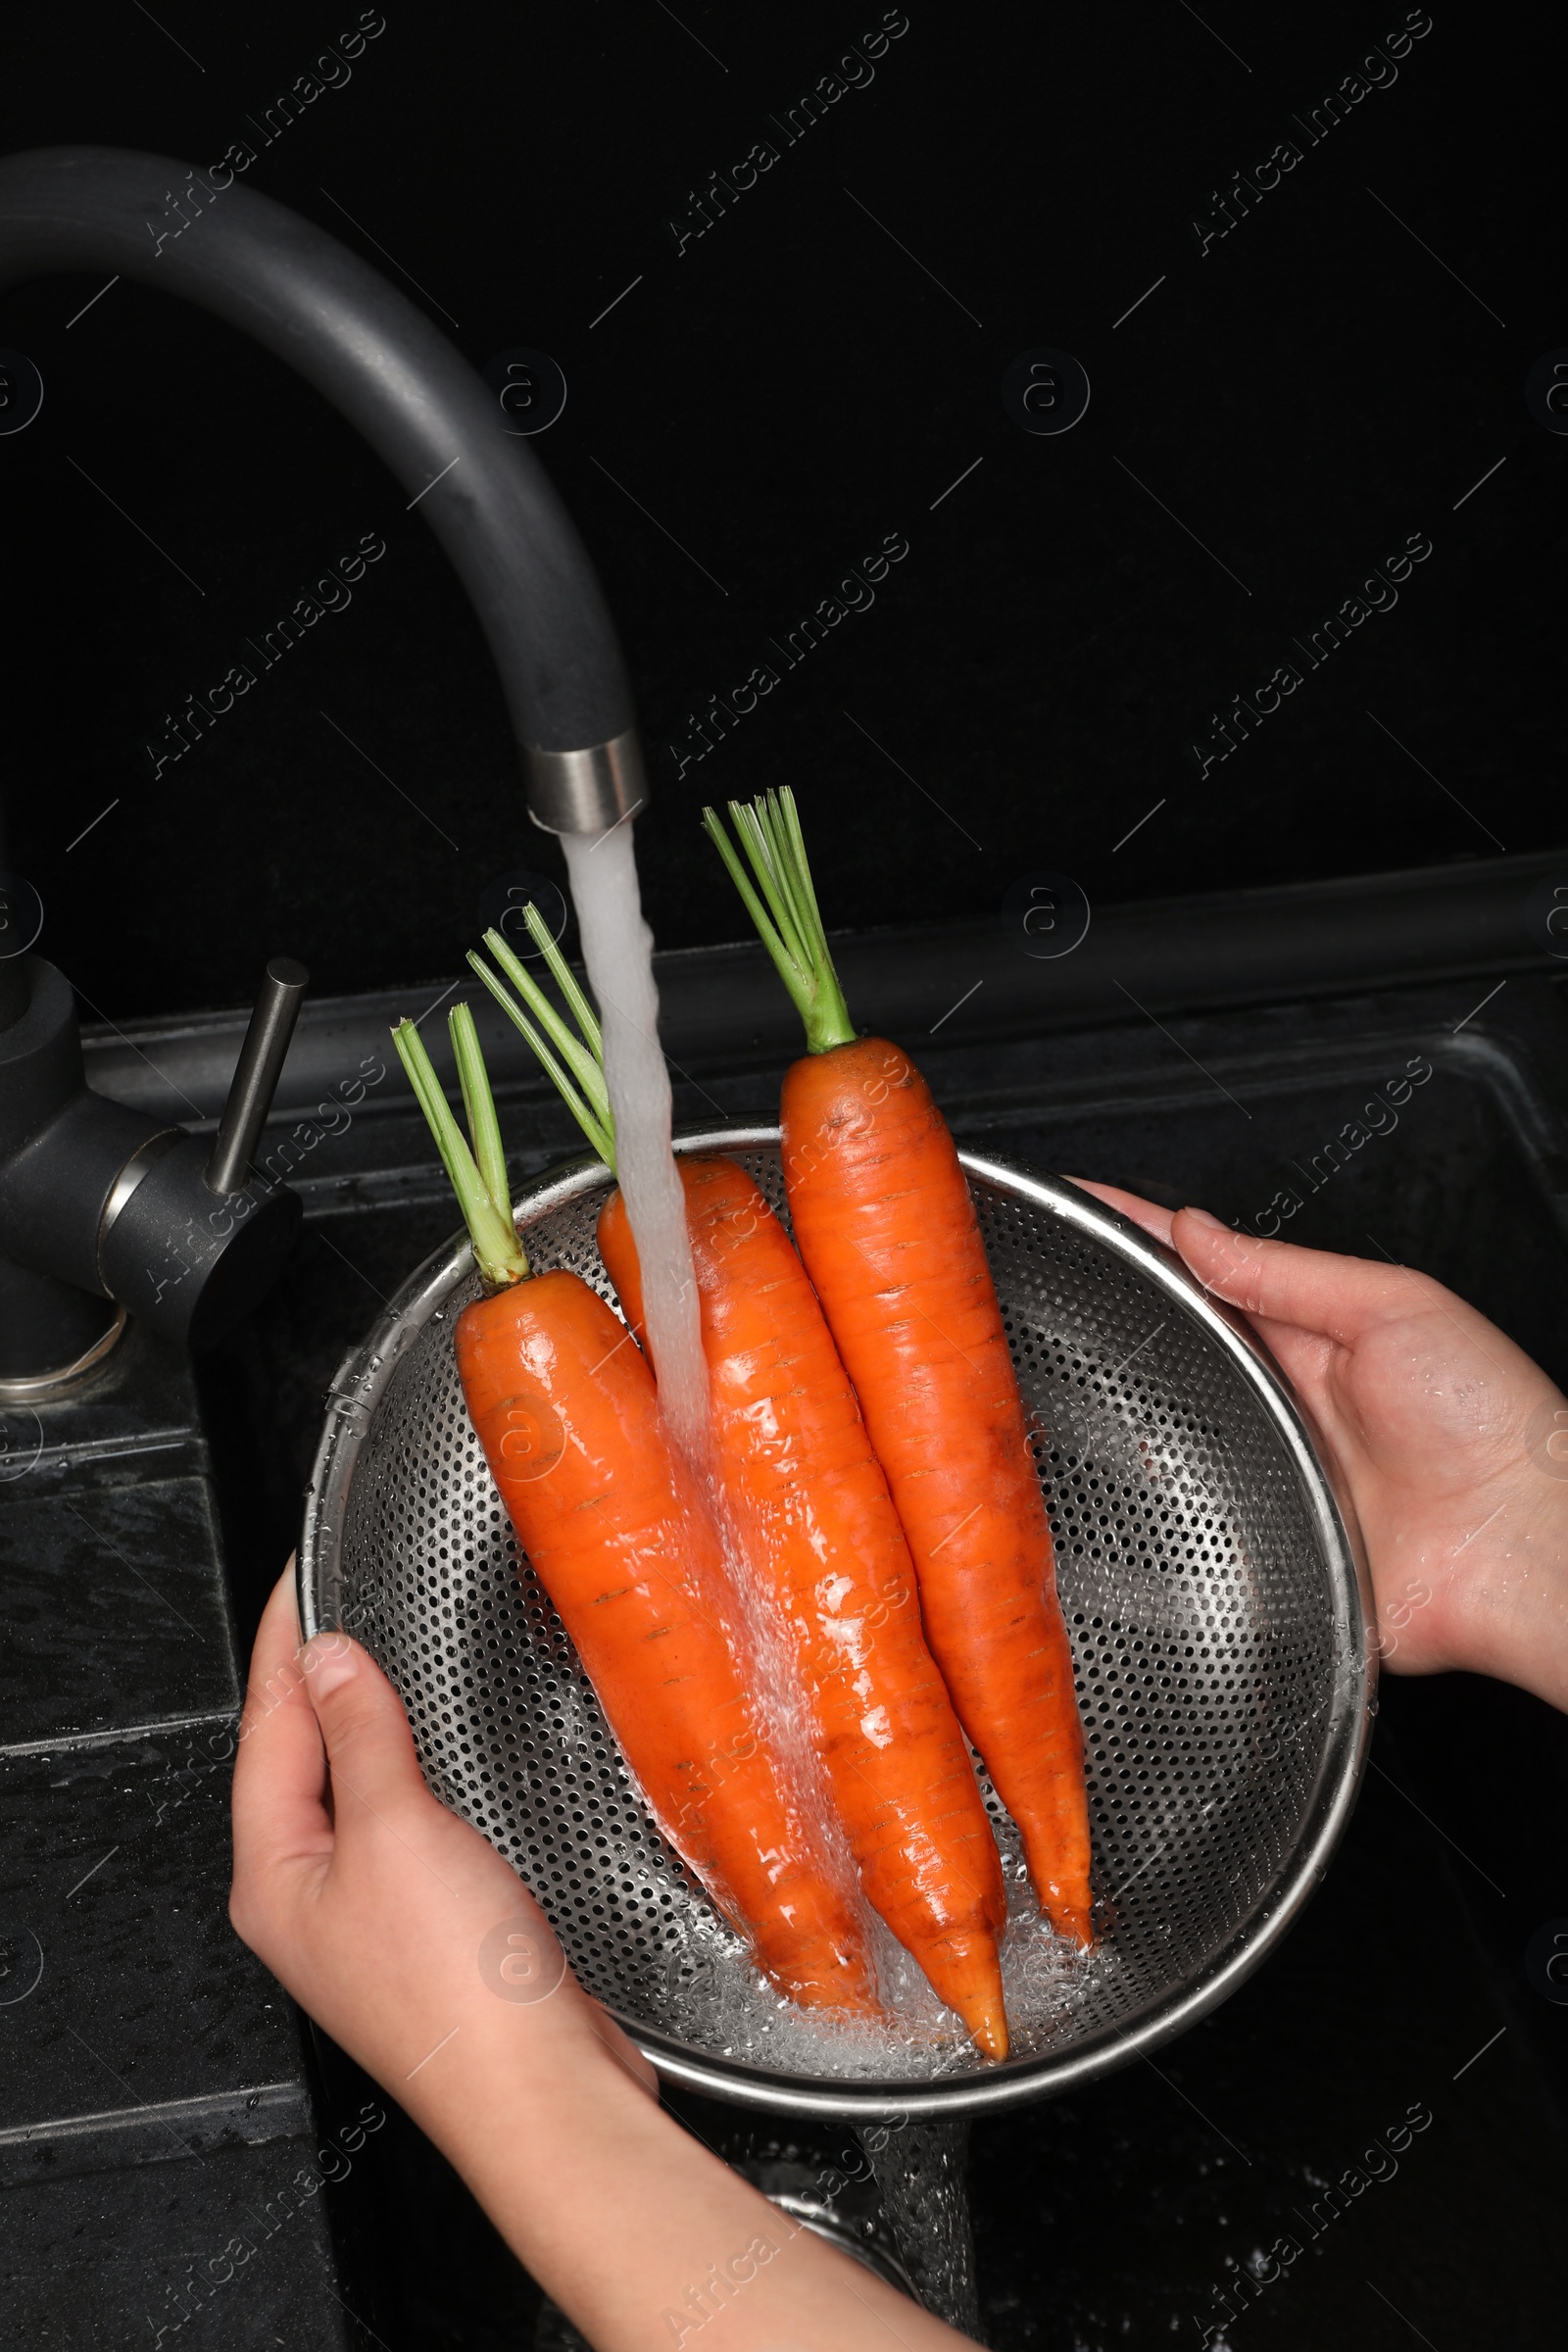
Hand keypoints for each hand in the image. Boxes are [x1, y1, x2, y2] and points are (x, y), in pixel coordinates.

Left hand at [230, 1567, 656, 2154]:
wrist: (541, 2092)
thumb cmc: (461, 1991)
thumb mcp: (398, 1829)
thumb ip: (361, 1735)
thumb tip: (327, 1661)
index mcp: (274, 1874)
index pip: (265, 1725)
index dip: (286, 1641)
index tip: (302, 1575)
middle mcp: (309, 1898)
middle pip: (299, 1756)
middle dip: (320, 1676)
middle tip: (344, 1596)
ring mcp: (368, 1917)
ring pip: (357, 1790)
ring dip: (373, 1722)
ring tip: (391, 1655)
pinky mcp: (429, 1929)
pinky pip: (407, 1824)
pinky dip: (419, 1773)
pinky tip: (448, 1756)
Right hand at [1073, 1184, 1567, 1710]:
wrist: (1525, 1550)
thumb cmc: (1496, 1424)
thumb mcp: (1393, 1307)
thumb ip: (1286, 1270)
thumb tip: (1196, 1228)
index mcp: (1310, 1335)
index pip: (1204, 1273)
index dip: (1138, 1237)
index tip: (1075, 1208)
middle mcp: (1280, 1406)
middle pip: (1170, 1353)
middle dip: (1111, 1322)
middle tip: (1053, 1288)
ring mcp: (1266, 1475)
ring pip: (1161, 1437)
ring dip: (1120, 1413)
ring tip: (1067, 1376)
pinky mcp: (1259, 1549)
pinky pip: (1185, 1525)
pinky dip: (1150, 1505)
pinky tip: (1115, 1482)